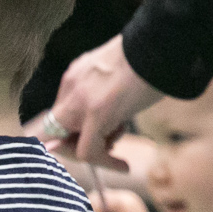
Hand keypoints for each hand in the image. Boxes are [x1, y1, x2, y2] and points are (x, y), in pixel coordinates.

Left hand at [44, 35, 162, 169]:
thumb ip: (104, 95)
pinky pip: (88, 151)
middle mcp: (71, 87)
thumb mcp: (118, 75)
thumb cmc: (150, 60)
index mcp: (75, 75)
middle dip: (74, 146)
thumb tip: (111, 122)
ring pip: (69, 144)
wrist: (160, 45)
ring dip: (95, 151)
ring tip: (122, 135)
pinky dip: (105, 163)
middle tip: (105, 146)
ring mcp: (80, 100)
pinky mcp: (95, 113)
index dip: (71, 133)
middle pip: (52, 131)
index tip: (95, 140)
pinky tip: (124, 166)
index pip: (59, 113)